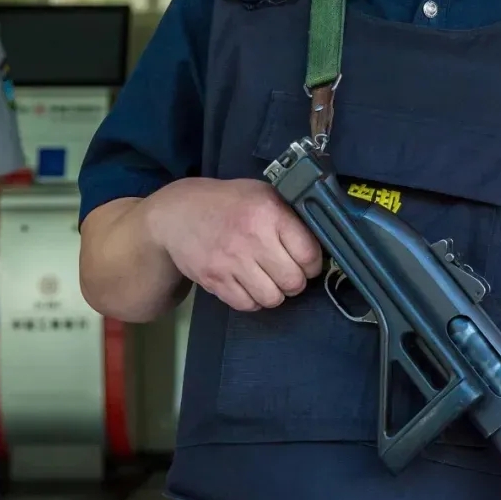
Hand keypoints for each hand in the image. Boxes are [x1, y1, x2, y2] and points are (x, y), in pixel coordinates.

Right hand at [145, 177, 322, 312]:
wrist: (178, 214)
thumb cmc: (229, 203)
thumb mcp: (263, 195)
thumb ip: (291, 216)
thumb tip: (322, 242)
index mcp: (269, 212)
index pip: (309, 254)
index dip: (314, 264)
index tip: (308, 262)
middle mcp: (251, 237)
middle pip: (293, 281)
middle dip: (296, 281)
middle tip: (288, 273)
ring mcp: (231, 261)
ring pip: (272, 298)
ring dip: (275, 293)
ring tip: (269, 279)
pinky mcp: (214, 279)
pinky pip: (247, 305)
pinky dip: (253, 300)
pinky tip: (250, 284)